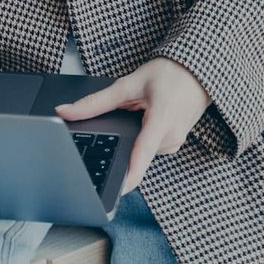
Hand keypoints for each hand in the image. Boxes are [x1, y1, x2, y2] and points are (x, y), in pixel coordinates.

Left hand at [54, 57, 210, 195]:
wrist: (198, 72)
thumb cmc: (169, 74)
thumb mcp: (128, 84)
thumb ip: (95, 102)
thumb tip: (65, 111)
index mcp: (162, 120)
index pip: (141, 153)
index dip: (129, 175)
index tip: (117, 191)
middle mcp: (171, 137)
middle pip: (135, 151)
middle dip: (122, 140)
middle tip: (125, 113)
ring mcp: (175, 142)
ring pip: (141, 150)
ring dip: (133, 136)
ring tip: (140, 110)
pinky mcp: (174, 143)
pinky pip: (150, 147)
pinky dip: (142, 136)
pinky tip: (145, 118)